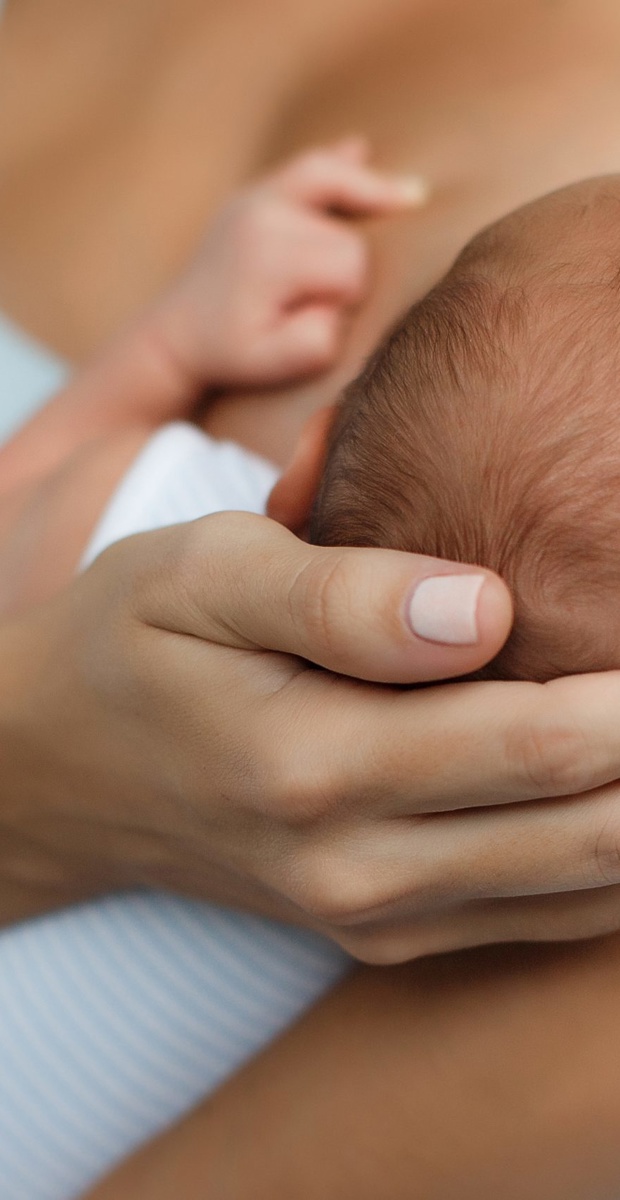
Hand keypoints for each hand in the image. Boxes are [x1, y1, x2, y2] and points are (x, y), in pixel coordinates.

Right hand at [4, 512, 619, 960]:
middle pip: (589, 831)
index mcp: (315, 762)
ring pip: (582, 890)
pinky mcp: (383, 934)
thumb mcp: (202, 576)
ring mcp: (372, 917)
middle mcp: (354, 866)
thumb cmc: (134, 645)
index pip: (542, 740)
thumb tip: (488, 609)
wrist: (60, 771)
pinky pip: (538, 920)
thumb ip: (340, 595)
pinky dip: (611, 868)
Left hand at [151, 138, 425, 388]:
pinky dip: (337, 161)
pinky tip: (361, 148)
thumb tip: (338, 302)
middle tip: (315, 301)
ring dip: (367, 196)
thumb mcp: (274, 363)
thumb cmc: (231, 354)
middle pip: (349, 230)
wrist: (176, 336)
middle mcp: (263, 214)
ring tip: (413, 196)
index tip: (322, 318)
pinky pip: (304, 166)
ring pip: (336, 183)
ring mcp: (255, 197)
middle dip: (349, 266)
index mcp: (270, 256)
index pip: (351, 265)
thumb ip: (316, 341)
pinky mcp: (253, 195)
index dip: (350, 297)